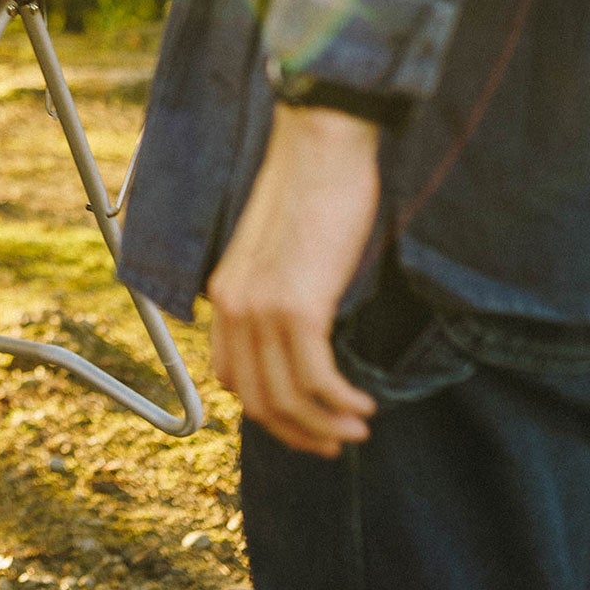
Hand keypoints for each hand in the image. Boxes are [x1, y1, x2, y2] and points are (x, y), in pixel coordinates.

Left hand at [206, 103, 382, 456]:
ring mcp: (261, 306)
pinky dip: (340, 402)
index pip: (232, 379)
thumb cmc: (315, 192)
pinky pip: (315, 378)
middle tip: (336, 444)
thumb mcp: (283, 254)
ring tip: (357, 429)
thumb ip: (280, 298)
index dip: (270, 414)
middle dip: (298, 433)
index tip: (306, 425)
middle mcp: (233, 305)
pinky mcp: (297, 304)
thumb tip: (307, 348)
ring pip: (286, 398)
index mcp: (225, 293)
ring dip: (325, 426)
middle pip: (256, 399)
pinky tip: (364, 406)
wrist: (322, 145)